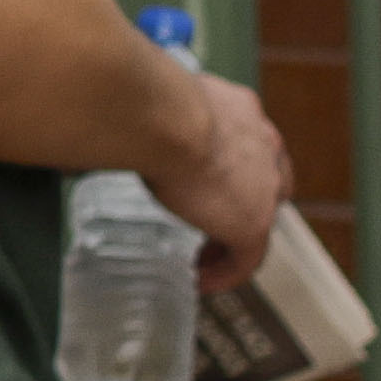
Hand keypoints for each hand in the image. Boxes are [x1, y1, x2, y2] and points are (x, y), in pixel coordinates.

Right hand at [146, 66, 292, 273]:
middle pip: (270, 182)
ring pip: (260, 221)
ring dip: (234, 240)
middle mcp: (263, 143)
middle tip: (217, 222)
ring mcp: (265, 186)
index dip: (236, 167)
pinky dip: (226, 273)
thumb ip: (147, 115)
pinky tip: (202, 280)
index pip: (252, 143)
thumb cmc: (149, 102)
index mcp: (242, 110)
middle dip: (246, 203)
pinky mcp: (254, 222)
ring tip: (206, 260)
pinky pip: (246, 260)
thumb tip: (110, 120)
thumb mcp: (155, 100)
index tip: (210, 183)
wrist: (167, 118)